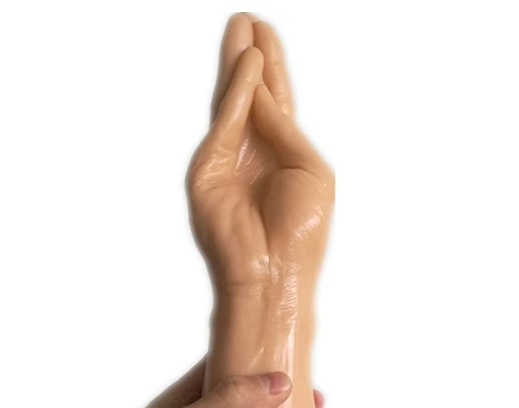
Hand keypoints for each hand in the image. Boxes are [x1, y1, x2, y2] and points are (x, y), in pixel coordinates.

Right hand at [187, 13, 333, 290]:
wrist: (274, 272)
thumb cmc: (300, 232)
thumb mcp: (310, 171)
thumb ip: (286, 129)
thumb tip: (264, 91)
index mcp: (284, 159)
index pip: (277, 105)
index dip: (274, 70)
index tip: (267, 36)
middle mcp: (255, 155)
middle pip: (252, 96)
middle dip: (252, 58)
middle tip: (249, 21)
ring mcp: (229, 160)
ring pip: (233, 102)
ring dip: (238, 65)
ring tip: (242, 29)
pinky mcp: (208, 170)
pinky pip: (226, 121)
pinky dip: (238, 92)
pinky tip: (248, 65)